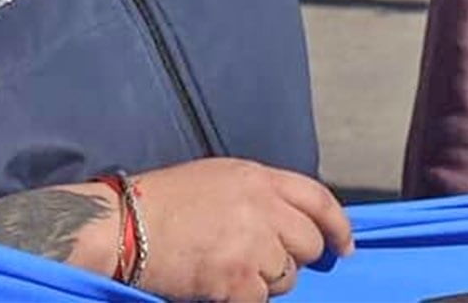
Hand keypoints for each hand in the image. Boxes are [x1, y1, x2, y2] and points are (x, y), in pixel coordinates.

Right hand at [131, 158, 352, 301]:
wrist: (123, 226)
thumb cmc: (165, 202)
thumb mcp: (221, 179)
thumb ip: (261, 195)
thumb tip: (290, 222)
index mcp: (260, 178)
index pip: (319, 199)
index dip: (338, 225)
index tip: (344, 246)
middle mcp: (263, 207)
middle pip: (308, 242)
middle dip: (294, 258)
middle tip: (265, 264)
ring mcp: (252, 243)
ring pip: (287, 275)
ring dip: (265, 281)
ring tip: (231, 271)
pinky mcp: (236, 278)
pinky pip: (260, 299)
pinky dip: (243, 299)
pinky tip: (219, 287)